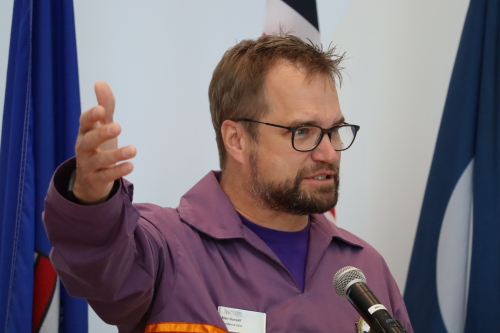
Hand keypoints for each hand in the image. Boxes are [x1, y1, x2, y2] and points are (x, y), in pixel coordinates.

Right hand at [73, 81, 136, 203]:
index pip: (84, 123)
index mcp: (85, 133)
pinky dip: (117, 171)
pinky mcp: (96, 180)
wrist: (90, 181)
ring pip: (99, 160)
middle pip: (88, 141)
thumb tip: (100, 82)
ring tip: (133, 150)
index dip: (91, 116)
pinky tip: (130, 166)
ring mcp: (88, 166)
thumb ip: (105, 106)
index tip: (102, 110)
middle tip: (118, 127)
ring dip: (116, 155)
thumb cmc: (98, 148)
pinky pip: (106, 176)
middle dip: (102, 133)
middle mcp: (84, 149)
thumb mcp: (102, 127)